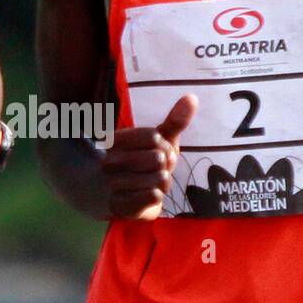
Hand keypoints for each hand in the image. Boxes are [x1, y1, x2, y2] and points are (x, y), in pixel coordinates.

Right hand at [102, 94, 196, 219]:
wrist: (118, 197)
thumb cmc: (142, 163)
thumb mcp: (158, 140)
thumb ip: (174, 120)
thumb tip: (192, 97)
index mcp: (115, 140)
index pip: (153, 137)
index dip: (164, 145)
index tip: (158, 150)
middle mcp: (109, 161)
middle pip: (158, 158)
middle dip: (166, 166)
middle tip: (156, 170)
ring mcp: (113, 185)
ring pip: (158, 178)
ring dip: (164, 183)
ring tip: (153, 183)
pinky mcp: (121, 205)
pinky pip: (154, 196)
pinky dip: (158, 196)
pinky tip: (149, 195)